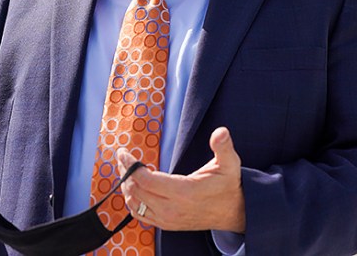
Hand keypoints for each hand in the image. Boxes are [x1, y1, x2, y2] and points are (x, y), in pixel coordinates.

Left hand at [117, 126, 245, 232]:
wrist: (233, 213)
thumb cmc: (228, 186)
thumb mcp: (230, 164)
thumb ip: (223, 147)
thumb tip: (221, 132)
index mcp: (183, 192)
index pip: (146, 180)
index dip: (130, 165)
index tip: (123, 152)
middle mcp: (172, 209)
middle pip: (136, 191)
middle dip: (125, 172)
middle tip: (123, 158)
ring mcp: (167, 219)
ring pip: (134, 204)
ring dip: (126, 186)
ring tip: (126, 170)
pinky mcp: (166, 225)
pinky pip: (139, 215)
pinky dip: (132, 201)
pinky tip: (133, 188)